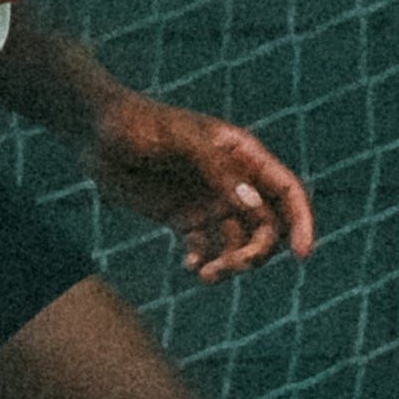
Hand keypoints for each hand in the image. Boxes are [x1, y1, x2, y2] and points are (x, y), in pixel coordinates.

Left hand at [87, 90, 316, 280]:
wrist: (95, 132)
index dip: (302, 221)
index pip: (286, 190)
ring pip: (239, 242)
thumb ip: (219, 171)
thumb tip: (256, 207)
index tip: (303, 253)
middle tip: (234, 265)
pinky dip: (203, 262)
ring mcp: (208, 201)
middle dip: (259, 250)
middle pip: (267, 225)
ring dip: (231, 262)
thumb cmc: (140, 125)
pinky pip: (205, 248)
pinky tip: (190, 265)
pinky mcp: (182, 219)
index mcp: (242, 154)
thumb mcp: (181, 141)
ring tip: (206, 273)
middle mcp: (232, 181)